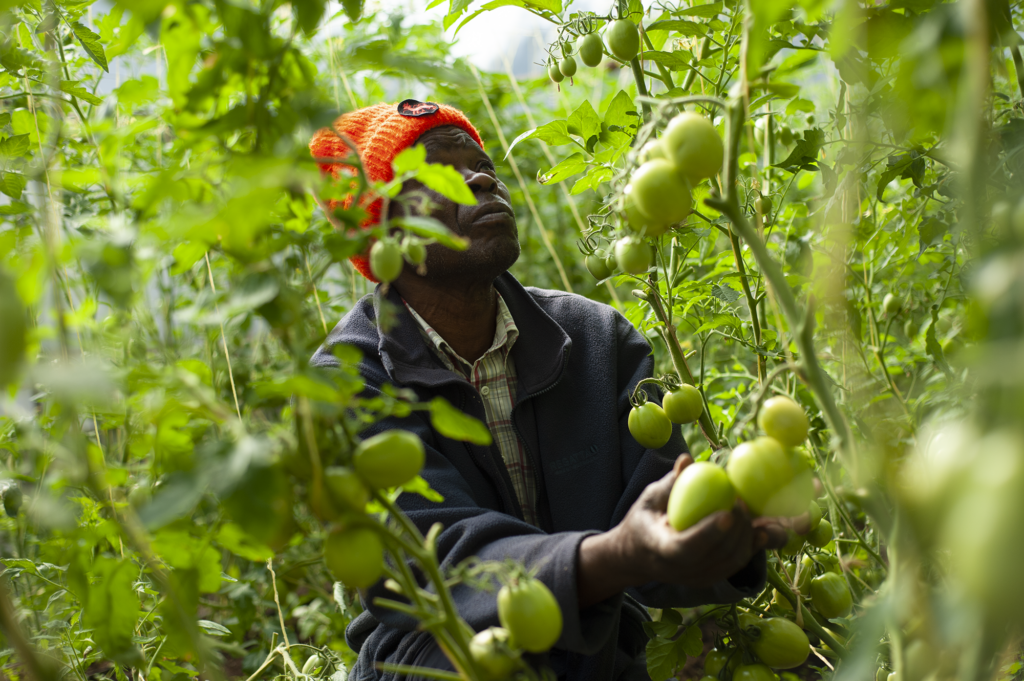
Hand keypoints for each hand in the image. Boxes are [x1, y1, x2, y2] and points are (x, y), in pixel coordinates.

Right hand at [577, 455, 787, 607]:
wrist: (639, 555)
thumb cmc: (644, 519)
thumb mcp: (649, 499)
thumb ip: (670, 483)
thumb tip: (687, 460)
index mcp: (661, 549)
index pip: (687, 547)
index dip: (709, 532)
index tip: (727, 512)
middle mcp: (681, 571)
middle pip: (717, 555)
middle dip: (736, 529)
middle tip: (743, 500)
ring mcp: (698, 578)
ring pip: (731, 562)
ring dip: (747, 536)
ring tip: (748, 509)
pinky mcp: (712, 577)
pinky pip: (736, 564)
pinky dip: (751, 547)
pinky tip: (762, 529)